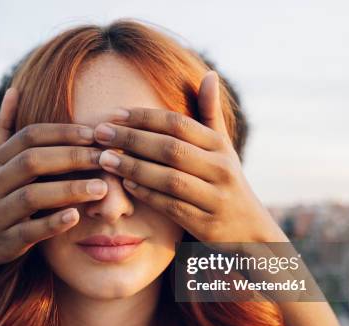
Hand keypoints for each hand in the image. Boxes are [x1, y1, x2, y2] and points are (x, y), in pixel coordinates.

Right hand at [0, 88, 107, 269]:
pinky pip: (29, 231)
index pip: (30, 137)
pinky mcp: (5, 241)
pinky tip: (76, 217)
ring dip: (68, 190)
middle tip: (105, 158)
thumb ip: (4, 127)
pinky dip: (52, 224)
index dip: (62, 133)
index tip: (94, 133)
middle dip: (72, 158)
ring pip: (31, 197)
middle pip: (32, 162)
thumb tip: (14, 90)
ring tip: (102, 188)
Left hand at [92, 71, 287, 244]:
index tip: (114, 114)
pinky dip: (147, 195)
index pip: (178, 124)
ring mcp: (214, 198)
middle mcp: (220, 169)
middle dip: (132, 139)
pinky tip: (125, 185)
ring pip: (169, 179)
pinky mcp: (205, 223)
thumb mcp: (223, 148)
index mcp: (220, 146)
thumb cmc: (225, 181)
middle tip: (100, 133)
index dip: (144, 117)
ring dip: (134, 167)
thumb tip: (209, 74)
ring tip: (105, 159)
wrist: (248, 229)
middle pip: (171, 149)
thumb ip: (211, 113)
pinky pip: (171, 206)